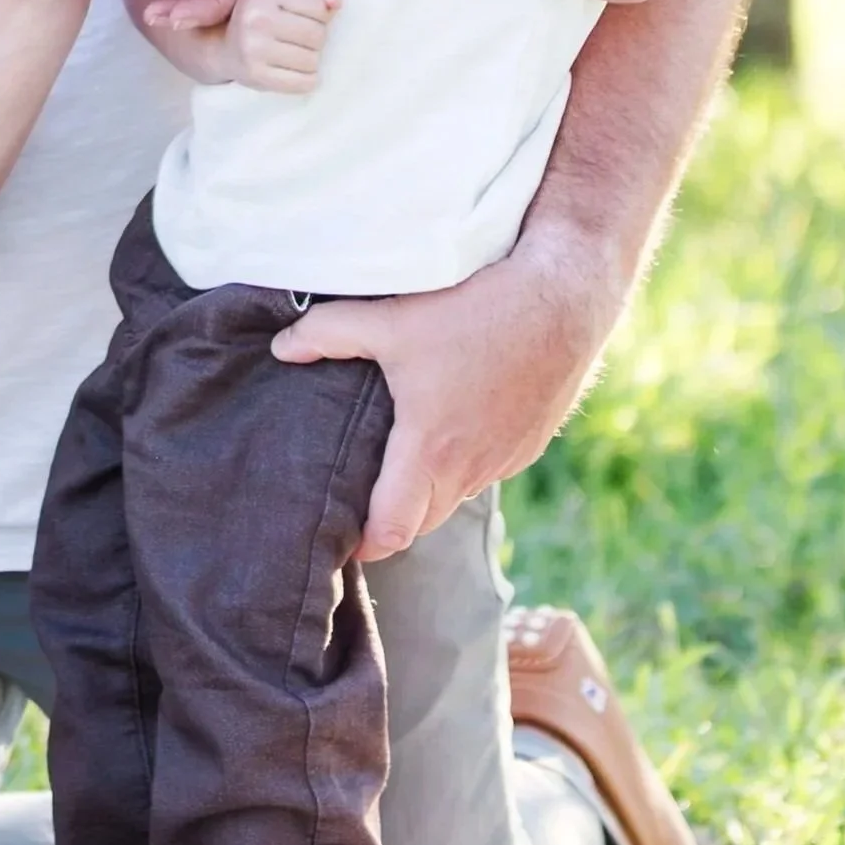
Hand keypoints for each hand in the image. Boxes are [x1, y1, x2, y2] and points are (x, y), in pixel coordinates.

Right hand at [225, 0, 343, 91]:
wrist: (226, 43)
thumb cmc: (267, 10)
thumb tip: (336, 1)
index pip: (321, 6)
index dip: (320, 12)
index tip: (303, 14)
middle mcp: (256, 17)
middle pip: (318, 35)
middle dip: (316, 37)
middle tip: (297, 35)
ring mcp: (253, 48)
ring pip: (313, 60)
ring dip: (311, 58)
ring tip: (294, 50)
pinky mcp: (256, 75)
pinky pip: (304, 83)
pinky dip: (306, 79)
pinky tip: (292, 68)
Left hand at [272, 221, 621, 560]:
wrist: (563, 299)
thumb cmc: (476, 310)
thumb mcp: (391, 318)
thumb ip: (328, 333)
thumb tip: (281, 347)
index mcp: (430, 450)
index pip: (392, 532)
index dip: (363, 545)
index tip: (339, 538)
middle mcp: (470, 469)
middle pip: (422, 523)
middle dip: (390, 520)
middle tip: (357, 498)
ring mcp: (506, 461)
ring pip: (455, 496)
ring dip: (428, 489)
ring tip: (398, 456)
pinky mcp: (530, 446)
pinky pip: (486, 471)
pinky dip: (462, 463)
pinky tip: (449, 423)